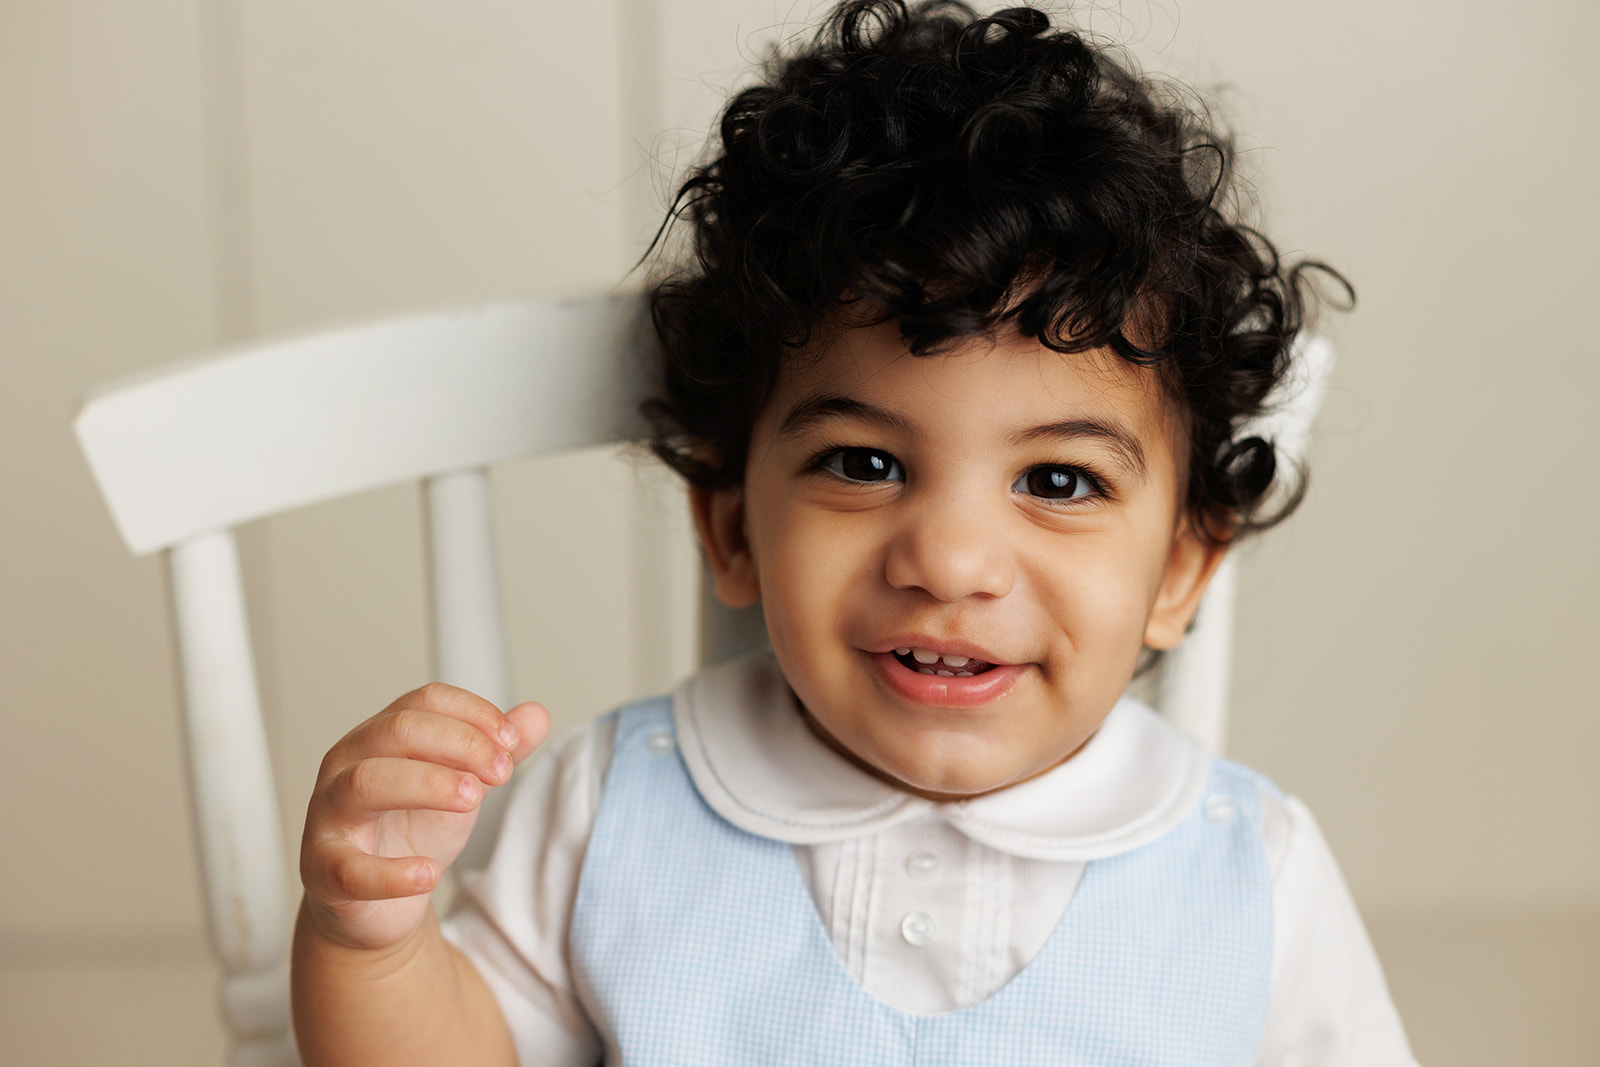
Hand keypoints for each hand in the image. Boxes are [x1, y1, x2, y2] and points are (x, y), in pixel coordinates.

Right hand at [298, 683, 548, 952]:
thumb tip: (536, 715)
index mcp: (380, 737)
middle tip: (502, 771)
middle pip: (398, 730)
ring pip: (366, 782)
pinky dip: (391, 873)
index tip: (512, 741)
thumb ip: (495, 751)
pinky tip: (428, 874)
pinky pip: (350, 868)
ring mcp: (329, 816)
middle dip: (460, 743)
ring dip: (427, 784)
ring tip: (474, 798)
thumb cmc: (411, 833)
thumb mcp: (462, 784)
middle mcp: (347, 765)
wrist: (377, 905)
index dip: (474, 714)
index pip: (425, 701)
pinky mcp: (325, 871)